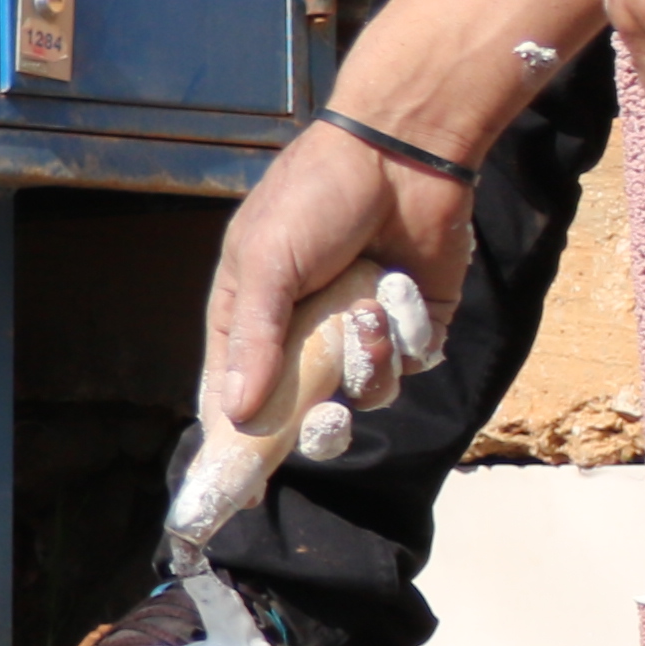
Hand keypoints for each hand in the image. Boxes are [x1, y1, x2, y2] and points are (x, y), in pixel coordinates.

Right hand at [197, 110, 470, 481]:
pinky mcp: (410, 330)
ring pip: (363, 395)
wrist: (402, 154)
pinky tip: (399, 290)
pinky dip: (405, 336)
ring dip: (369, 360)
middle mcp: (304, 333)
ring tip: (370, 306)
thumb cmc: (315, 196)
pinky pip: (407, 368)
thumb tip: (233, 412)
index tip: (238, 491)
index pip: (235, 394)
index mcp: (252, 316)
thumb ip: (253, 340)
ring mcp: (358, 334)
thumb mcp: (265, 262)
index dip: (236, 441)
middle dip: (319, 422)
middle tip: (326, 418)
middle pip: (304, 413)